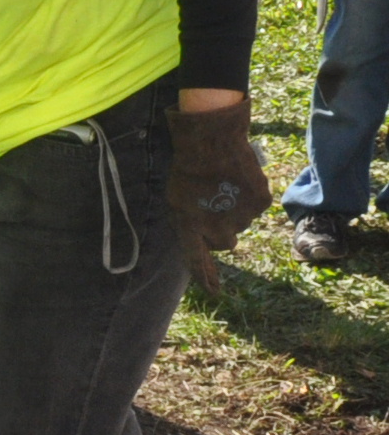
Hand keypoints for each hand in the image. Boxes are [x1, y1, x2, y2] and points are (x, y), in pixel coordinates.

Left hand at [166, 93, 270, 292]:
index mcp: (189, 228)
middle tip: (214, 206)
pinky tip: (238, 181)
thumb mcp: (175, 201)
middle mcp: (216, 229)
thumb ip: (188, 224)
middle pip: (224, 243)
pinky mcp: (259, 204)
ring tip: (222, 187)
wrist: (211, 142)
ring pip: (240, 224)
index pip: (197, 260)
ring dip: (233, 211)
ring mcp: (240, 217)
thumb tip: (207, 240)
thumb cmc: (187, 170)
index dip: (206, 277)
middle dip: (220, 231)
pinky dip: (248, 198)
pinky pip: (255, 208)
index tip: (214, 292)